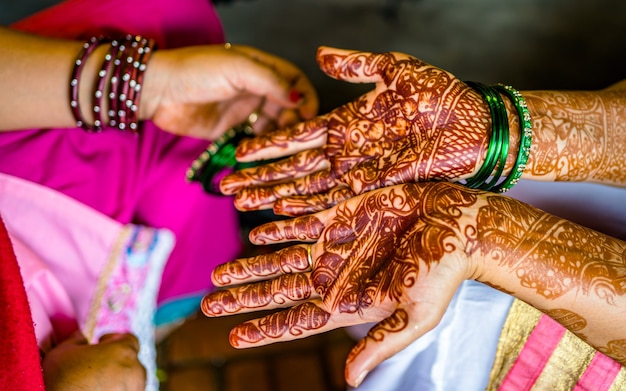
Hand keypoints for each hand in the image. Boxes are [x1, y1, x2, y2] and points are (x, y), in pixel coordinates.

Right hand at [42, 331, 145, 390]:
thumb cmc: (62, 381)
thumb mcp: (62, 352)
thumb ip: (77, 339)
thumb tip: (81, 337)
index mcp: (123, 351)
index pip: (128, 339)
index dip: (113, 341)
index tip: (101, 346)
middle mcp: (136, 370)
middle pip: (130, 360)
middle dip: (115, 361)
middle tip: (95, 367)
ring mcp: (135, 389)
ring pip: (130, 379)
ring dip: (117, 379)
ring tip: (94, 383)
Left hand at [144, 44, 318, 139]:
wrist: (157, 91)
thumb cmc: (194, 71)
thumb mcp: (237, 69)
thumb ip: (270, 82)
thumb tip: (298, 98)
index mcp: (258, 67)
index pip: (294, 79)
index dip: (305, 95)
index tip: (311, 113)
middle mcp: (254, 89)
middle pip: (287, 105)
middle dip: (296, 119)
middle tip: (296, 134)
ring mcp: (242, 110)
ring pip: (273, 125)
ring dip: (281, 136)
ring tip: (284, 147)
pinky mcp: (230, 131)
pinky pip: (254, 141)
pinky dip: (263, 148)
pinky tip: (267, 154)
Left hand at [202, 182, 479, 386]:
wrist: (458, 225)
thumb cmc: (442, 273)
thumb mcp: (414, 315)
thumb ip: (380, 344)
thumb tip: (349, 380)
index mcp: (347, 303)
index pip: (296, 321)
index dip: (265, 329)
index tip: (233, 335)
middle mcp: (334, 276)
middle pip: (277, 290)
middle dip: (243, 297)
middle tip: (208, 302)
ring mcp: (334, 245)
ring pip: (280, 258)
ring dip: (249, 266)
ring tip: (219, 274)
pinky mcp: (341, 215)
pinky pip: (299, 222)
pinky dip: (275, 227)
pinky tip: (253, 230)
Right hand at [219, 46, 490, 215]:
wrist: (478, 122)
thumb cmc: (442, 94)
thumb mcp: (396, 70)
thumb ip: (356, 65)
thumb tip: (318, 55)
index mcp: (348, 123)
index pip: (298, 136)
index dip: (268, 145)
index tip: (240, 152)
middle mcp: (348, 151)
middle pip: (295, 167)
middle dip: (261, 177)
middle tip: (228, 187)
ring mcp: (361, 171)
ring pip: (309, 186)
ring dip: (276, 195)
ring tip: (245, 203)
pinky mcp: (379, 186)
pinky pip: (337, 198)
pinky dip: (310, 205)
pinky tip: (284, 211)